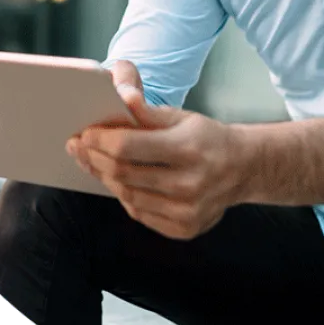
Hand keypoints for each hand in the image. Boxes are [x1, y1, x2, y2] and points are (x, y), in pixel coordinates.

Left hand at [65, 73, 244, 240]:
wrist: (244, 168)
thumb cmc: (207, 138)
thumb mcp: (182, 117)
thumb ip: (148, 112)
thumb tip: (121, 96)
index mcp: (188, 149)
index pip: (128, 147)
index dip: (100, 140)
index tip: (84, 133)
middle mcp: (189, 183)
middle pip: (123, 173)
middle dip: (94, 158)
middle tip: (79, 146)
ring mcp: (187, 211)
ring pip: (127, 196)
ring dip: (105, 177)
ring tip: (94, 162)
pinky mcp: (184, 228)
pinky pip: (140, 213)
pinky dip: (125, 196)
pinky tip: (120, 182)